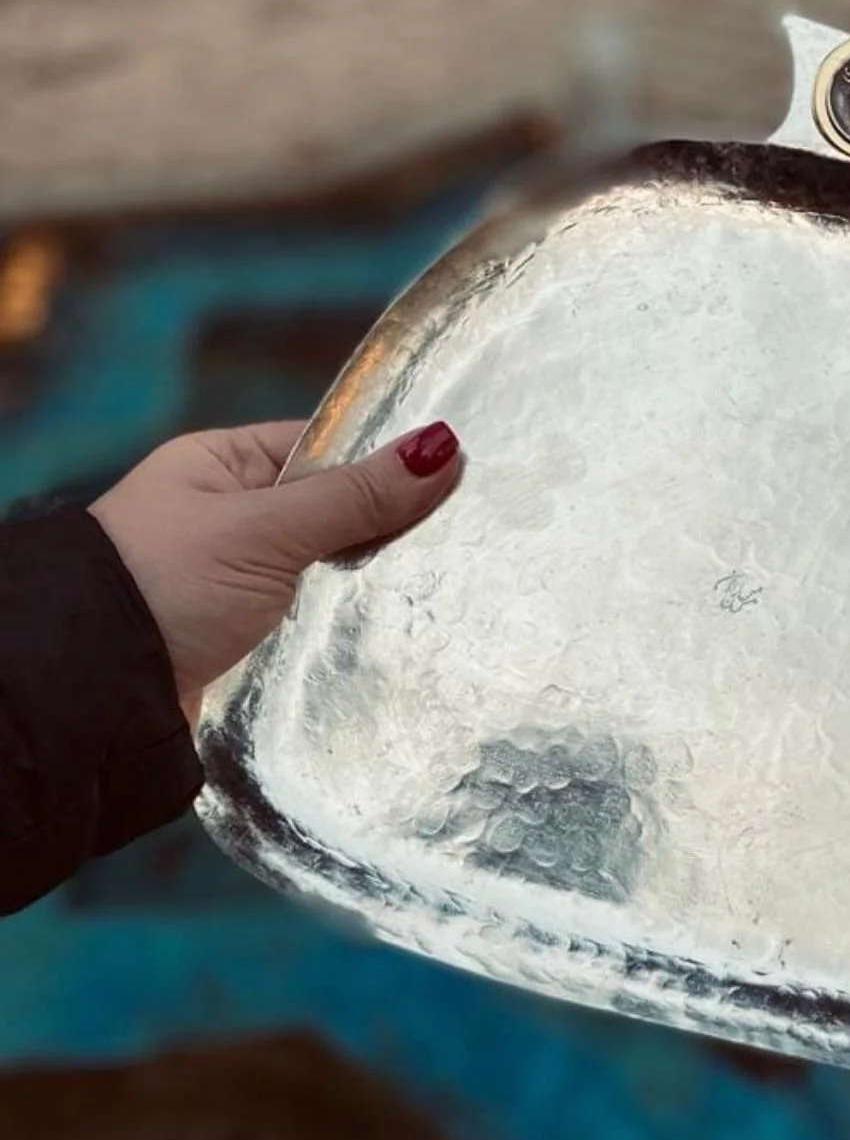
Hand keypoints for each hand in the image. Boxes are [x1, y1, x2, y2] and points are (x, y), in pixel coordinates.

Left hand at [89, 419, 459, 724]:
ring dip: (369, 586)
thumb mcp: (268, 529)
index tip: (454, 476)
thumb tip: (442, 446)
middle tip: (462, 539)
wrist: (96, 694)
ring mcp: (241, 582)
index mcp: (223, 465)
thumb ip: (355, 494)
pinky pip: (316, 622)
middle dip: (385, 530)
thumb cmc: (166, 583)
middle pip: (334, 514)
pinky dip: (347, 628)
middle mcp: (232, 518)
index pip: (324, 448)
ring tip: (444, 589)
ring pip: (330, 572)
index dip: (384, 461)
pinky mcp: (250, 639)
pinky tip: (396, 631)